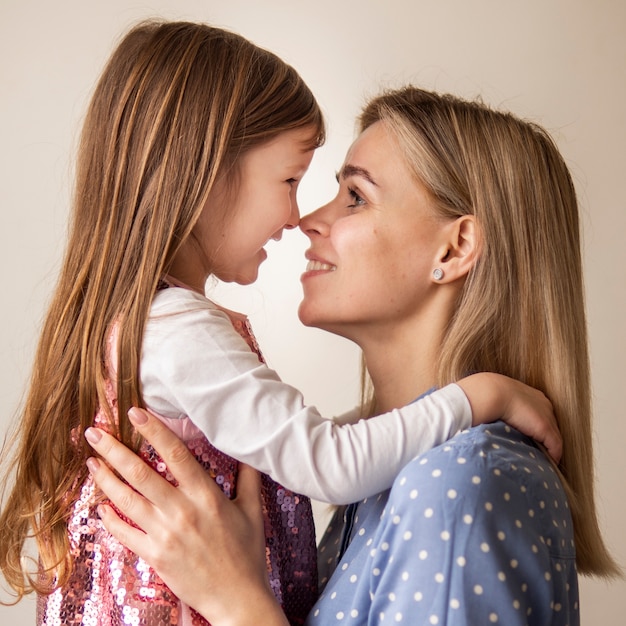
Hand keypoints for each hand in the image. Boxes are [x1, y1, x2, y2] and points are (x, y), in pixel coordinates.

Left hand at [85, 408, 288, 625]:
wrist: (238, 599)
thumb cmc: (247, 554)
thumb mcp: (253, 511)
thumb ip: (248, 478)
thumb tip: (250, 452)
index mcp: (206, 496)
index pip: (176, 454)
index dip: (154, 431)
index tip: (135, 413)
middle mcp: (182, 511)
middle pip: (141, 474)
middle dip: (115, 450)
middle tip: (95, 433)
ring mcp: (166, 535)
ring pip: (127, 501)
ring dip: (106, 479)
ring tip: (91, 462)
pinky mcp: (156, 556)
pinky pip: (125, 534)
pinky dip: (110, 519)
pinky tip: (100, 506)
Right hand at [458, 373, 561, 462]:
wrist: (489, 392)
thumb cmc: (486, 394)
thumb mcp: (496, 399)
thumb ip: (501, 407)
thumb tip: (493, 417)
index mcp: (532, 395)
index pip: (541, 414)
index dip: (536, 427)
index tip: (531, 437)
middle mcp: (543, 404)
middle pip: (550, 425)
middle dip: (545, 438)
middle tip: (538, 451)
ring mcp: (546, 416)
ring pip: (554, 437)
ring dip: (548, 448)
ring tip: (542, 460)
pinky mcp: (545, 428)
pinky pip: (555, 447)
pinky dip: (552, 456)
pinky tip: (547, 464)